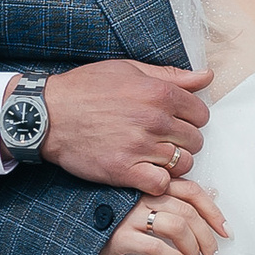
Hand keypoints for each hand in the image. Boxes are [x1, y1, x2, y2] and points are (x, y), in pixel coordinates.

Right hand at [40, 61, 213, 195]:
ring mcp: (139, 146)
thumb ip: (172, 76)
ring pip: (183, 164)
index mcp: (159, 93)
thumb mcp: (129, 70)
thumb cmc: (86, 88)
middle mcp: (154, 120)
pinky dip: (158, 181)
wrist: (48, 114)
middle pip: (195, 141)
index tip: (176, 122)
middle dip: (183, 141)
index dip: (191, 119)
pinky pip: (161, 183)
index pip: (201, 114)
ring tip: (154, 156)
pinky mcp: (124, 170)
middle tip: (163, 140)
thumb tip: (207, 77)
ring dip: (172, 163)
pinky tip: (145, 172)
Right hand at [92, 177, 230, 254]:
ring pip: (176, 226)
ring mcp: (127, 214)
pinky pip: (155, 246)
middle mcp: (140, 195)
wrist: (68, 233)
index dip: (213, 211)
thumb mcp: (138, 204)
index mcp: (148, 184)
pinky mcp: (117, 236)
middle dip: (208, 236)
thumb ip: (170, 197)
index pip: (191, 190)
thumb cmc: (107, 219)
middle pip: (188, 211)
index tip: (226, 231)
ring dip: (194, 248)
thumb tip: (212, 194)